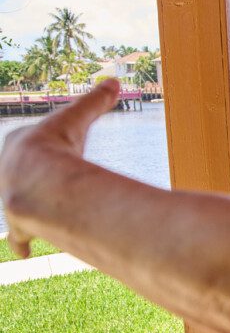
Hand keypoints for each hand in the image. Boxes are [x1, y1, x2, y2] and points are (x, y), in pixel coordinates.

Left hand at [0, 79, 120, 257]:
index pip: (26, 142)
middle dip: (29, 177)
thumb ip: (95, 100)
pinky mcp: (17, 222)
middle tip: (45, 182)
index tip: (48, 150)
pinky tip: (23, 252)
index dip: (40, 147)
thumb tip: (115, 80)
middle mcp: (8, 171)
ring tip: (38, 213)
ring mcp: (11, 197)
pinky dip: (22, 242)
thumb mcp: (78, 117)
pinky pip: (18, 235)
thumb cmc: (57, 148)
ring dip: (27, 208)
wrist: (38, 181)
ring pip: (18, 203)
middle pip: (19, 173)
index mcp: (19, 145)